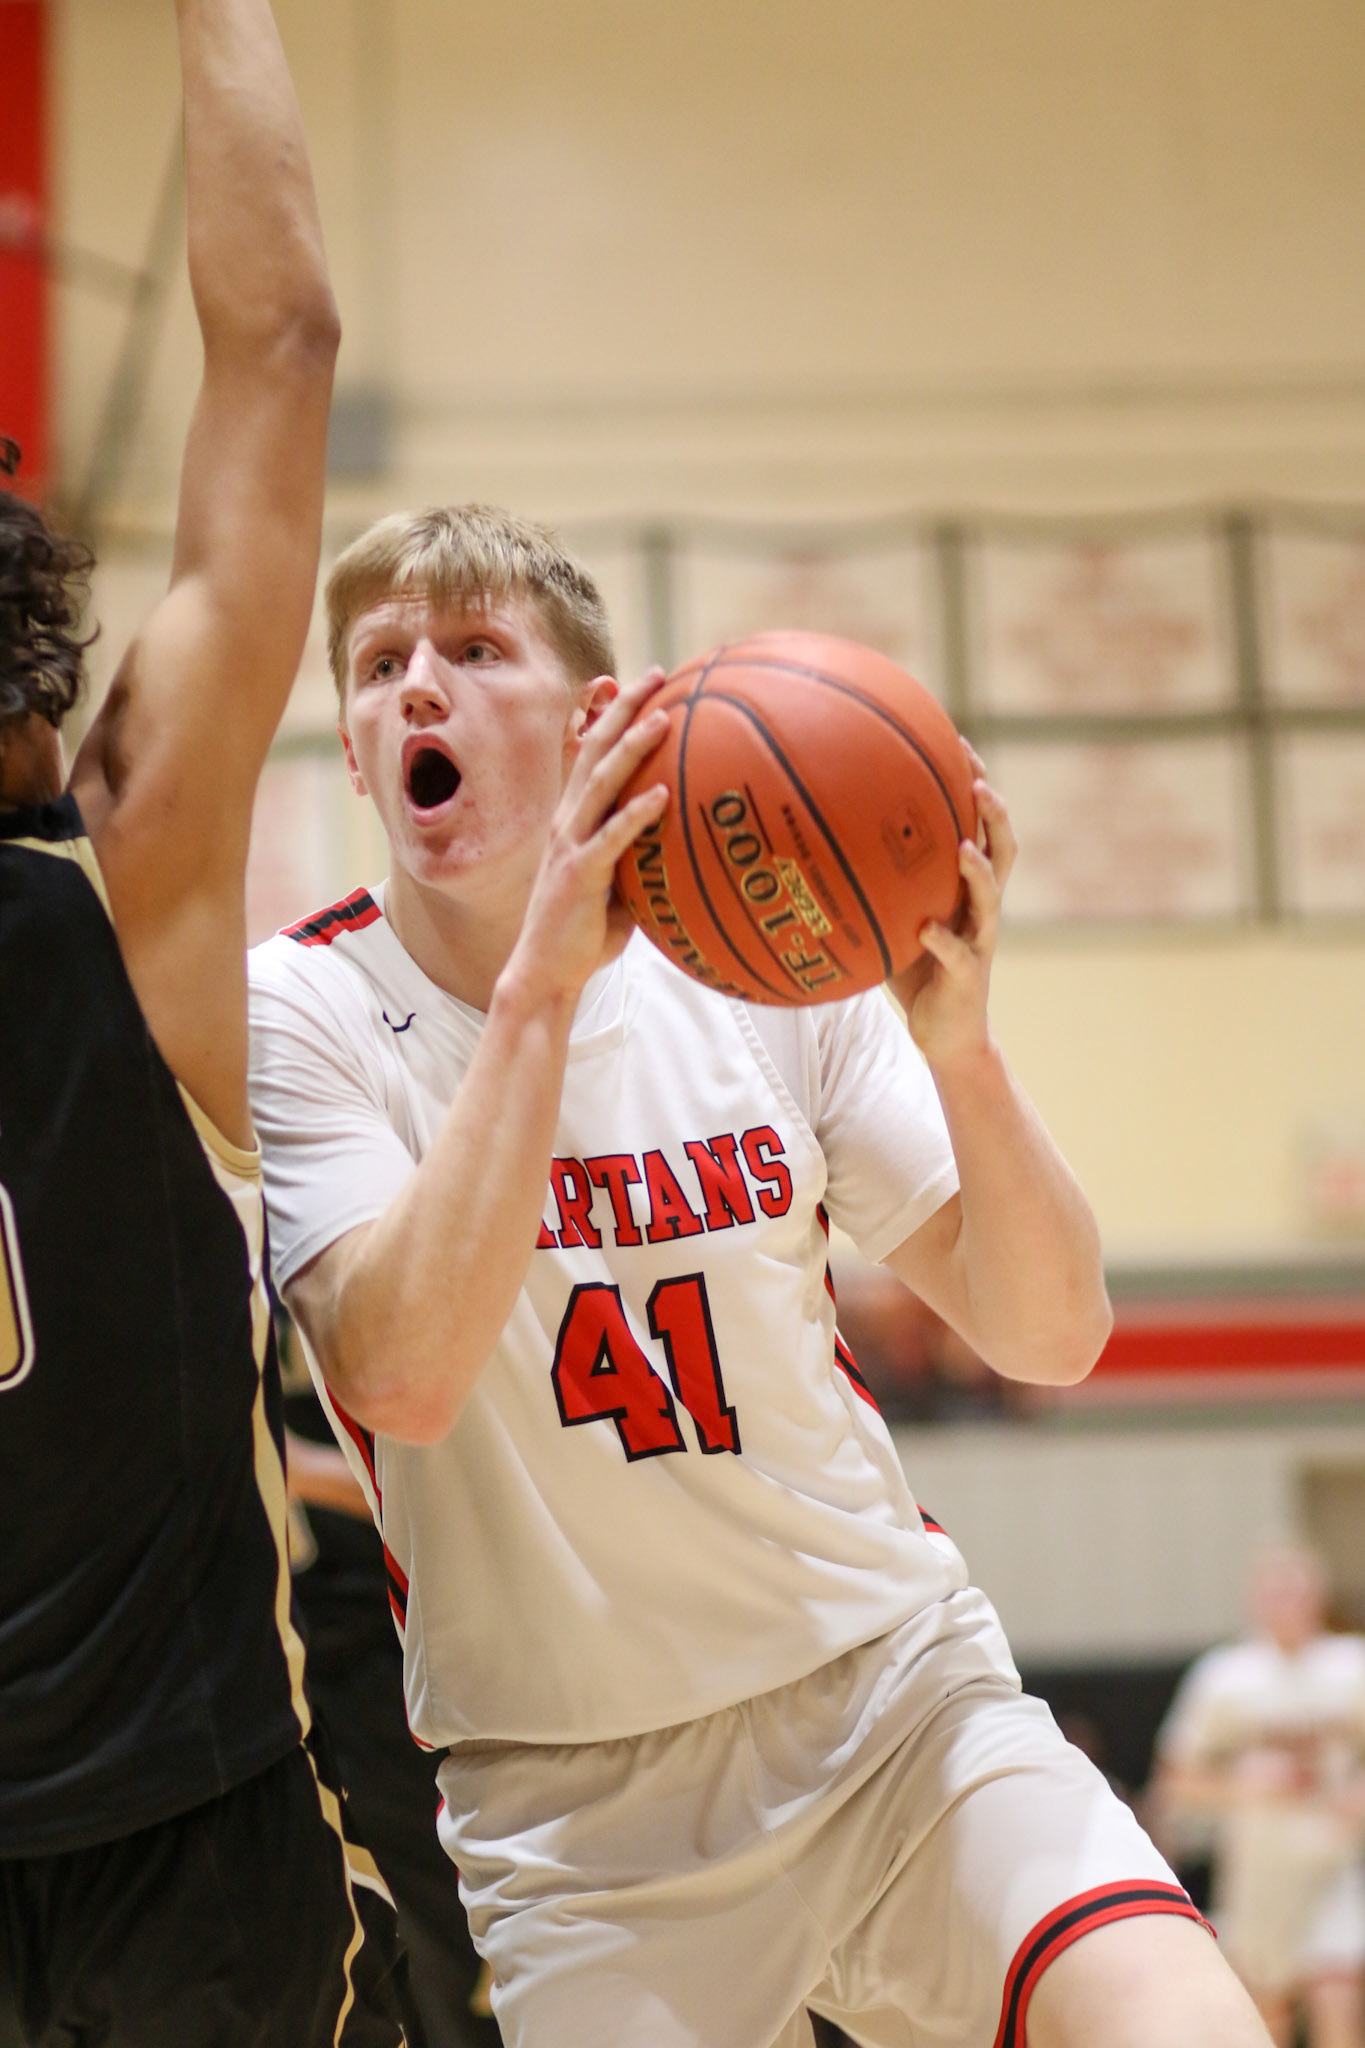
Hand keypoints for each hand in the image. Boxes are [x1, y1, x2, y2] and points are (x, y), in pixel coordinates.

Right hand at [504, 668, 670, 1008]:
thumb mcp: (619, 887)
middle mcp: (567, 822)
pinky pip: (611, 837)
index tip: (646, 684)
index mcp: (574, 819)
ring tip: (664, 716)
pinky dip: (636, 814)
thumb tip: (688, 847)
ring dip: (632, 746)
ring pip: (600, 782)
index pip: (592, 754)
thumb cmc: (585, 936)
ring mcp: (570, 845)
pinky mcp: (579, 874)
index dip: (614, 715)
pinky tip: (662, 794)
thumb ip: (643, 860)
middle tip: (656, 673)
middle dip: (623, 708)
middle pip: (594, 749)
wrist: (546, 974)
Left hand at [888, 741, 1015, 1072]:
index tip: (958, 743)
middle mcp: (981, 907)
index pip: (980, 825)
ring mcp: (979, 939)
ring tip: (963, 844)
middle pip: (1002, 847)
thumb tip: (817, 843)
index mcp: (966, 888)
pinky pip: (956, 952)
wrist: (947, 1036)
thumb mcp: (894, 918)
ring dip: (979, 868)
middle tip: (977, 779)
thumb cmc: (916, 973)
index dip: (975, 784)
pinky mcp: (968, 974)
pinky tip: (923, 928)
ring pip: (991, 895)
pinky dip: (942, 940)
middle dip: (993, 811)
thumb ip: (874, 884)